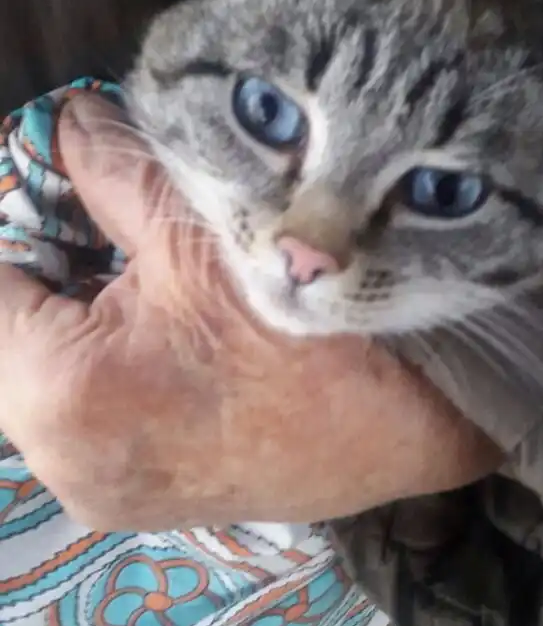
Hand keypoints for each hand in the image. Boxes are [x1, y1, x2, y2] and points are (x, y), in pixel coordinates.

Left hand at [0, 94, 499, 530]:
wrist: (417, 423)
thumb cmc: (315, 322)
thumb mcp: (198, 223)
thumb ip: (103, 166)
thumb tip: (62, 123)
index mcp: (60, 393)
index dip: (18, 212)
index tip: (53, 180)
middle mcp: (59, 464)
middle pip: (6, 334)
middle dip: (41, 265)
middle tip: (92, 213)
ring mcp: (98, 493)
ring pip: (37, 378)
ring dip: (63, 315)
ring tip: (134, 271)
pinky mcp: (134, 502)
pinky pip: (78, 414)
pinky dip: (94, 361)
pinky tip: (155, 327)